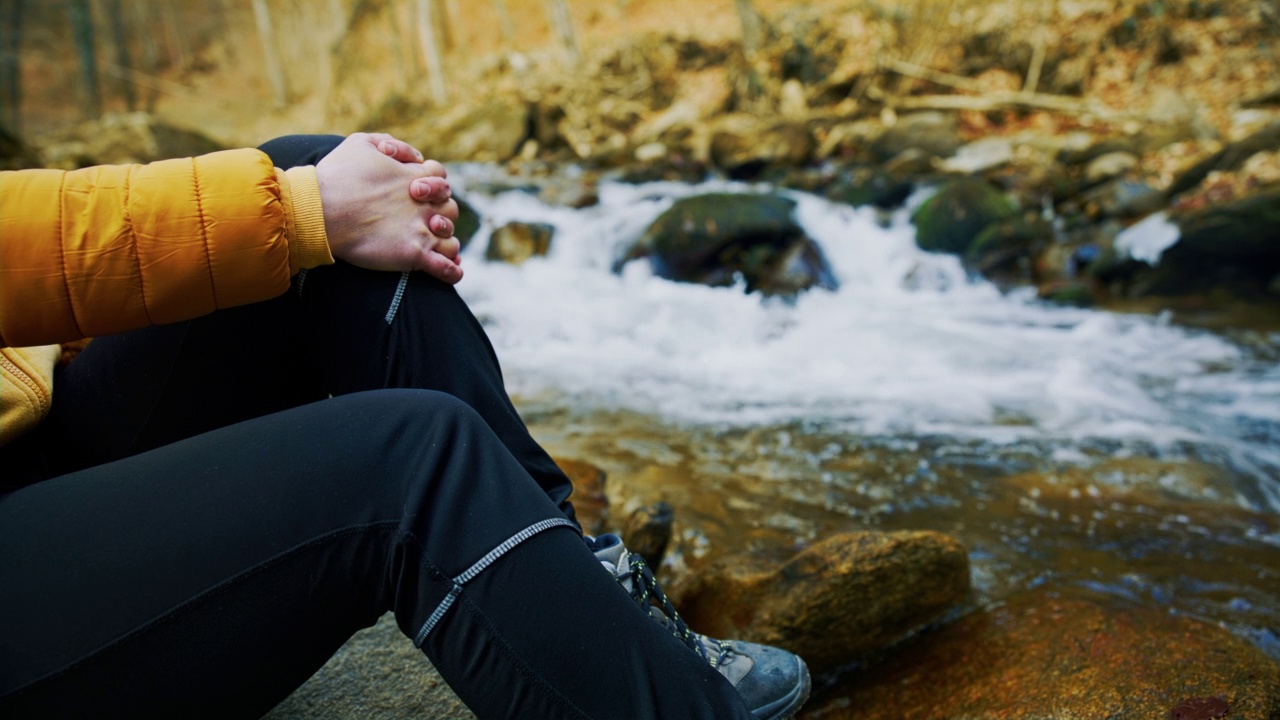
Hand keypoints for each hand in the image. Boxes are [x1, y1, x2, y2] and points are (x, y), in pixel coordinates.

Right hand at [316, 133, 462, 283]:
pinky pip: (445, 268)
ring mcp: (421, 231)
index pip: (440, 177)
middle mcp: (423, 205)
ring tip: (435, 244)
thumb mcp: (360, 143)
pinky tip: (454, 273)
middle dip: (441, 212)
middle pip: (450, 209)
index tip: (416, 190)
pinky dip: (452, 272)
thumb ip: (387, 143)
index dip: (432, 183)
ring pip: (450, 239)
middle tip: (424, 219)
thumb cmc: (336, 177)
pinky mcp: (413, 255)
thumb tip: (402, 152)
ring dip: (446, 241)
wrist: (320, 210)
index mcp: (414, 178)